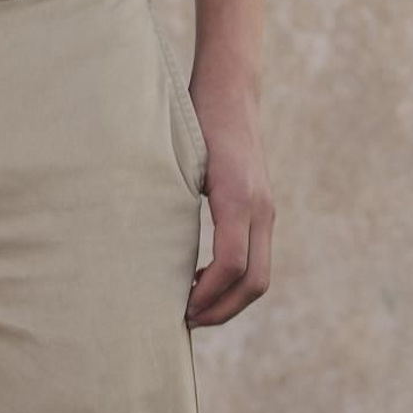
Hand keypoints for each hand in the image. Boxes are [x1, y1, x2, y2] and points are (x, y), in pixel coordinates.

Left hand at [183, 66, 274, 327]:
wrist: (230, 91)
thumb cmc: (196, 120)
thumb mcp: (180, 161)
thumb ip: (174, 203)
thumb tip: (146, 255)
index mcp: (237, 197)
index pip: (232, 265)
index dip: (209, 296)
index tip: (180, 310)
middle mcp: (260, 207)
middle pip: (255, 281)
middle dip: (222, 310)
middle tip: (186, 322)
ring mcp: (266, 208)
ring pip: (260, 274)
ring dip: (230, 299)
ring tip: (192, 308)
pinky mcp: (263, 208)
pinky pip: (257, 256)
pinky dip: (235, 280)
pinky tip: (202, 279)